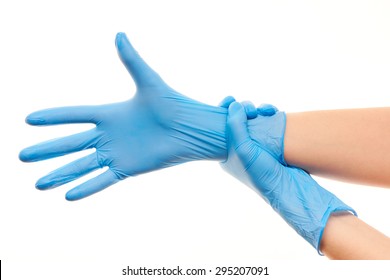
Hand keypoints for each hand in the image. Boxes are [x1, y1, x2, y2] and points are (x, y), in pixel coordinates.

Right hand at [19, 33, 226, 200]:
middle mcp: (108, 135)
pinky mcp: (127, 168)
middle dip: (46, 151)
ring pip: (82, 166)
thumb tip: (120, 34)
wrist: (190, 128)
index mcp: (109, 114)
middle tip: (22, 157)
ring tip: (38, 184)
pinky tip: (67, 196)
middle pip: (70, 144)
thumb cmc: (172, 103)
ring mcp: (116, 153)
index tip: (29, 120)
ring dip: (60, 174)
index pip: (74, 116)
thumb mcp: (148, 80)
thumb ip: (131, 60)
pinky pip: (102, 179)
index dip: (53, 117)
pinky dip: (86, 188)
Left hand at [221, 101, 355, 251]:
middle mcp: (240, 148)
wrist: (289, 187)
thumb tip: (234, 104)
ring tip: (267, 110)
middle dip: (245, 109)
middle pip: (238, 120)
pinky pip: (267, 123)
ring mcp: (256, 145)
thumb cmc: (262, 173)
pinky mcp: (271, 143)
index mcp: (227, 153)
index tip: (230, 99)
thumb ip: (235, 125)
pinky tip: (274, 112)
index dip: (224, 110)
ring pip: (254, 119)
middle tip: (252, 110)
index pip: (221, 127)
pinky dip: (269, 115)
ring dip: (259, 110)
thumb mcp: (243, 149)